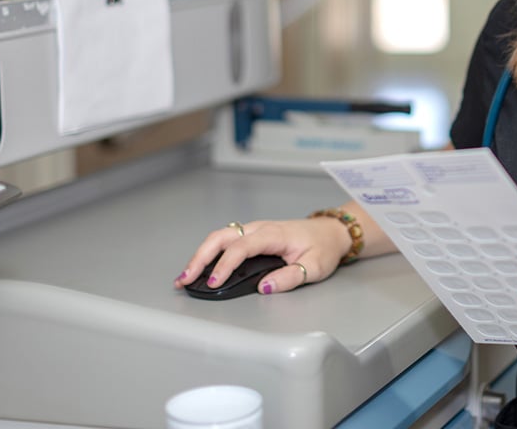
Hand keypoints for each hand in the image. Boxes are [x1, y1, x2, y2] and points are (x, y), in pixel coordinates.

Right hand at [172, 216, 350, 294]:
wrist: (331, 231)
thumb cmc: (323, 247)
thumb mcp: (315, 266)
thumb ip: (290, 277)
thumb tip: (264, 287)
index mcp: (274, 234)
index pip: (242, 247)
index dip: (225, 265)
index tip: (213, 283)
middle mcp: (260, 228)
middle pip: (222, 236)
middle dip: (200, 257)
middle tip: (186, 279)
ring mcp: (255, 230)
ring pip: (220, 236)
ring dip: (201, 254)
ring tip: (186, 276)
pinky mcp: (253, 235)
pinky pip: (227, 240)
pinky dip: (210, 252)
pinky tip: (202, 267)